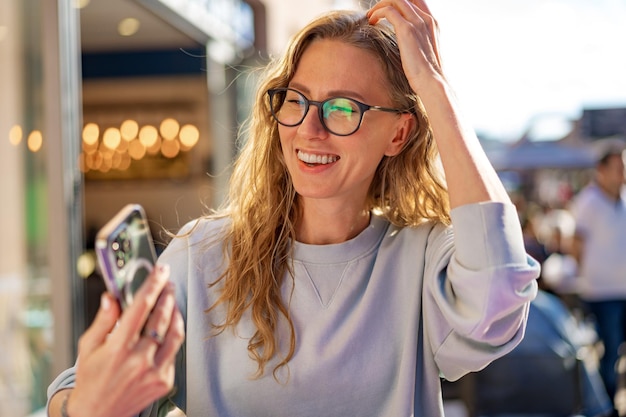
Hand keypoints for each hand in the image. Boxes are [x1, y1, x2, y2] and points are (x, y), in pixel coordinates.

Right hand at [66, 264, 183, 416]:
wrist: (98, 414)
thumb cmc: (91, 378)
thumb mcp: (88, 347)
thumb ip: (103, 320)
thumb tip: (111, 296)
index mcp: (117, 348)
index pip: (140, 308)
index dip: (152, 285)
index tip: (160, 271)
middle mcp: (138, 360)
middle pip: (162, 318)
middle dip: (168, 295)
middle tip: (168, 283)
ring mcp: (154, 372)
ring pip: (175, 334)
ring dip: (176, 313)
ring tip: (172, 301)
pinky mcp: (164, 381)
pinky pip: (174, 352)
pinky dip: (173, 335)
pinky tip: (169, 326)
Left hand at [367, 0, 443, 93]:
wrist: (431, 81)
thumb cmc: (426, 73)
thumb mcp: (423, 53)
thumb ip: (417, 42)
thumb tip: (406, 45)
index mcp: (432, 23)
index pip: (416, 1)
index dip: (401, 2)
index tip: (387, 10)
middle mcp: (426, 19)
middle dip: (388, 1)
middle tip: (376, 11)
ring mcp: (417, 23)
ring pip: (396, 0)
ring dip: (380, 5)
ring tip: (371, 16)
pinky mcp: (406, 30)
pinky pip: (389, 10)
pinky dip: (378, 12)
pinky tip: (372, 21)